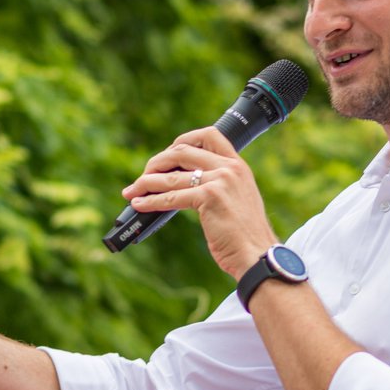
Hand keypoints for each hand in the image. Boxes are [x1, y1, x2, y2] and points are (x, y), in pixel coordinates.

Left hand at [122, 126, 278, 278]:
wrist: (258, 255)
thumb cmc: (246, 235)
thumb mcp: (237, 199)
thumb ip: (220, 184)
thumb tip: (185, 181)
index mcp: (238, 165)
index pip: (209, 135)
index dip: (183, 139)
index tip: (169, 152)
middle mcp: (229, 168)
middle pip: (182, 151)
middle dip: (157, 162)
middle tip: (144, 176)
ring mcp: (219, 181)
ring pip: (171, 176)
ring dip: (146, 183)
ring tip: (132, 190)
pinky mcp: (209, 198)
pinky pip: (171, 197)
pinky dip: (151, 201)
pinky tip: (140, 204)